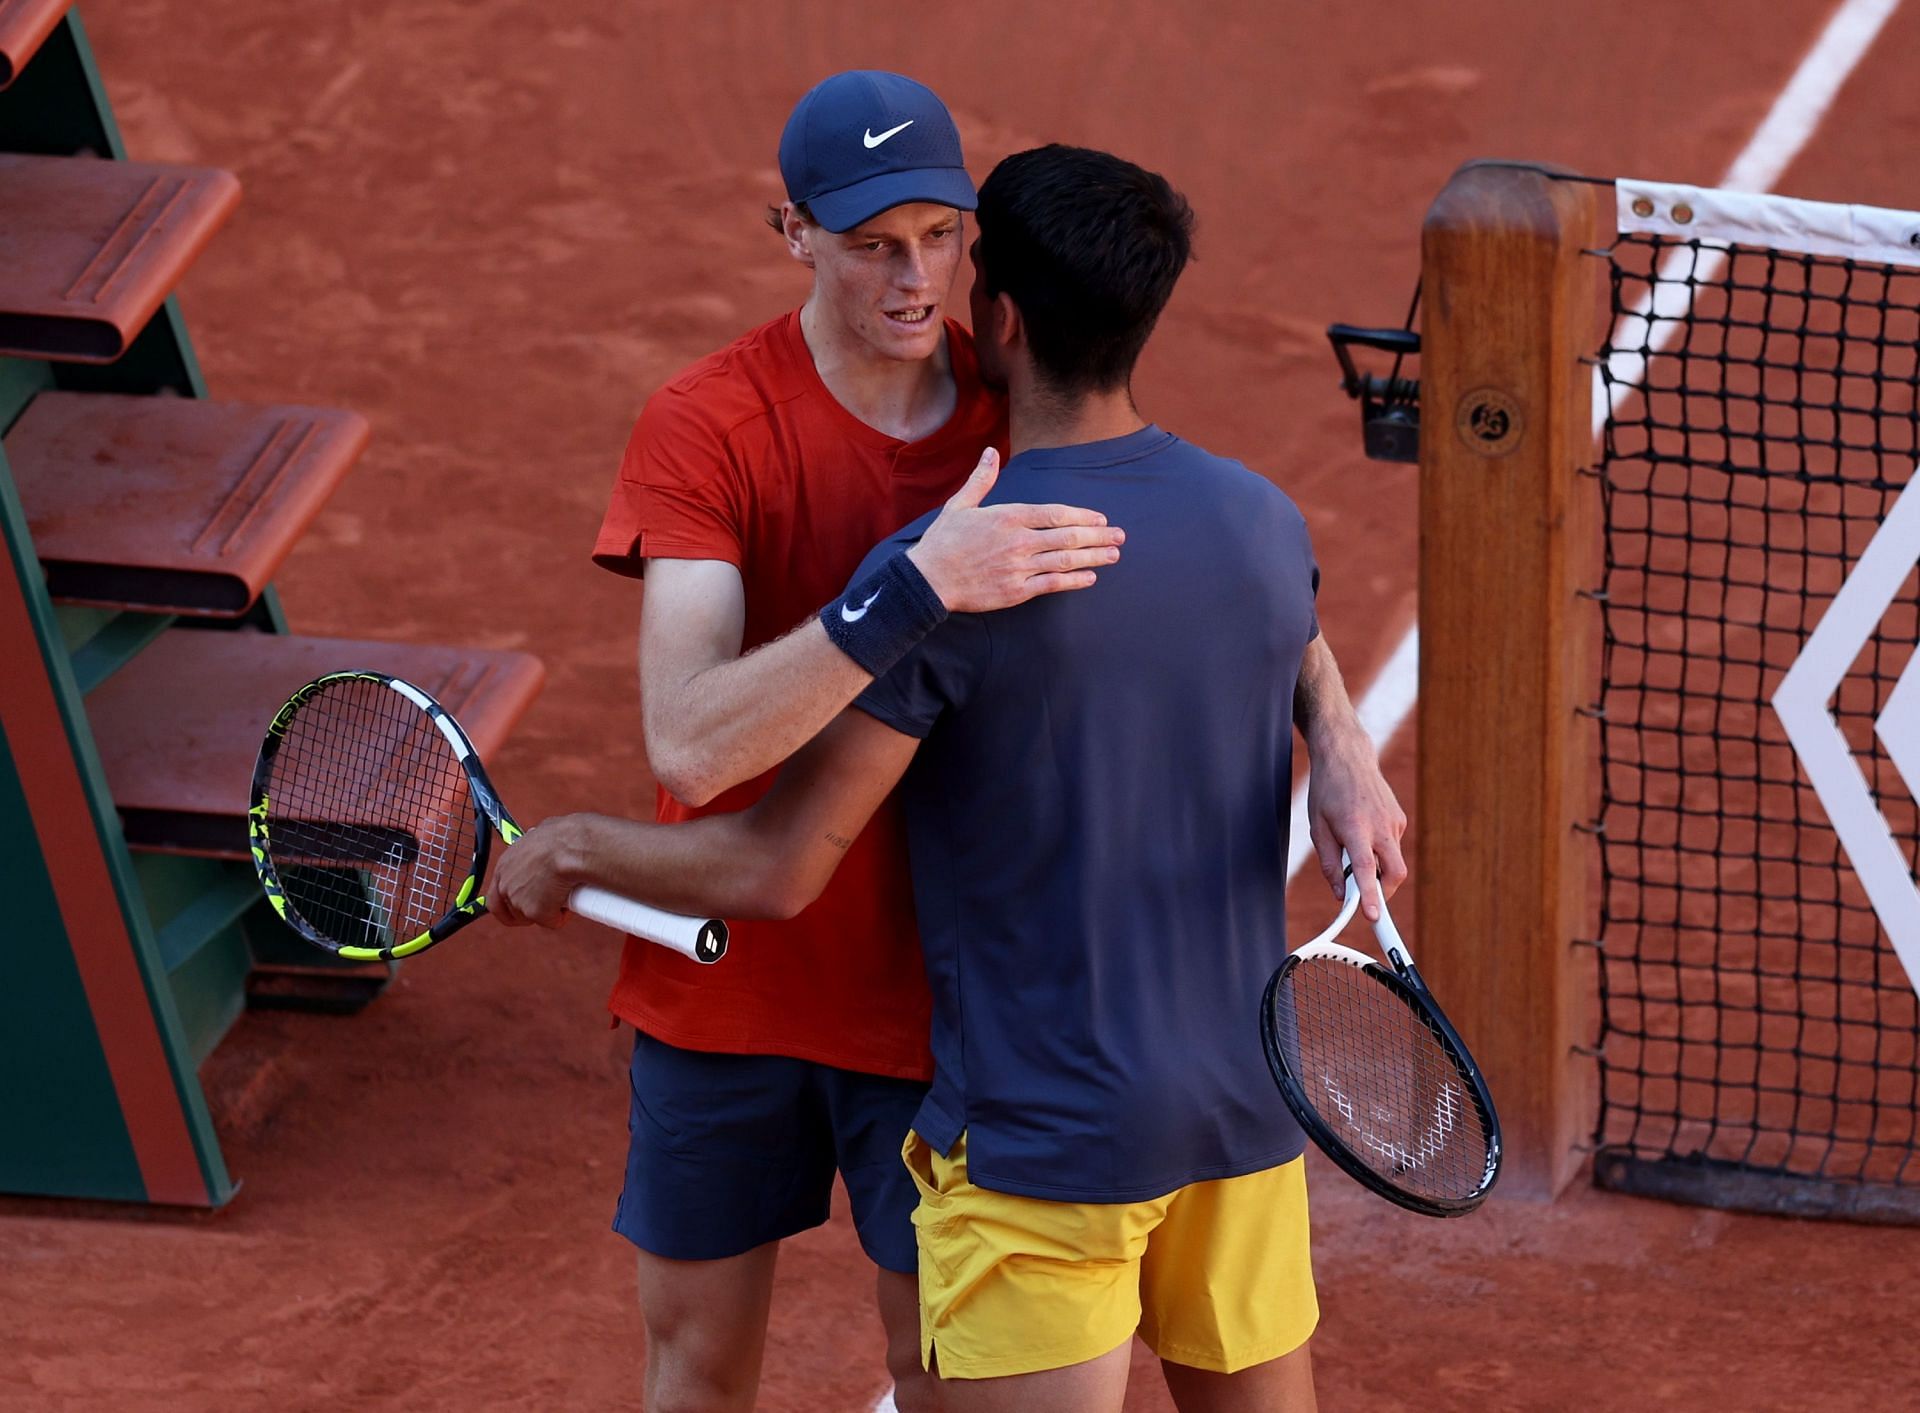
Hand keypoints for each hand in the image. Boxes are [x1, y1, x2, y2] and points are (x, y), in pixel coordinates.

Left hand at [487, 815, 589, 928]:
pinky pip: (550, 921)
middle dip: (529, 912)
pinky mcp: (535, 912)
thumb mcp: (543, 837)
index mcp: (504, 865)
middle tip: (547, 906)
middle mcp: (506, 884)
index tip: (521, 905)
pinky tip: (571, 903)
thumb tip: (548, 837)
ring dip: (546, 912)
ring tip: (564, 897)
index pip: (495, 894)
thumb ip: (538, 847)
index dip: (508, 903)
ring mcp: (519, 900)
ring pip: (531, 917)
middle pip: (510, 910)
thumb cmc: (564, 837)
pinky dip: (561, 917)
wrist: (571, 847)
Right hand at [906, 447, 1123, 611]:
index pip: (1056, 513)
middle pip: (1068, 536)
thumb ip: (982, 479)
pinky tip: (1091, 577)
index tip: (1101, 519)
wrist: (929, 579)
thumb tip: (992, 452)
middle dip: (1098, 536)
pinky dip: (1074, 580)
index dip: (1083, 516)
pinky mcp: (1016, 591)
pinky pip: (1052, 584)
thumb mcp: (960, 504)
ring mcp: (1019, 567)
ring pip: (1066, 560)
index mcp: (1009, 517)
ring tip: (1114, 555)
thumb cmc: (944, 541)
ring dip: (1094, 557)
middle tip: (1120, 536)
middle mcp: (1019, 541)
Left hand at [1305, 727, 1407, 922]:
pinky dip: (1380, 850)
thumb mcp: (1317, 828)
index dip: (1370, 896)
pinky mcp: (1400, 819)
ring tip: (1354, 848)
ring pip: (1394, 861)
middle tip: (1367, 897)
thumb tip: (1340, 894)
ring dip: (1379, 869)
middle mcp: (1380, 826)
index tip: (1373, 917)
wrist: (1347, 757)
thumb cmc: (1327, 792)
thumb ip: (1329, 864)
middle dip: (1385, 892)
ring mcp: (1394, 822)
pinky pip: (1392, 846)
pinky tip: (1364, 832)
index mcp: (1355, 828)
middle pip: (1395, 873)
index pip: (1367, 870)